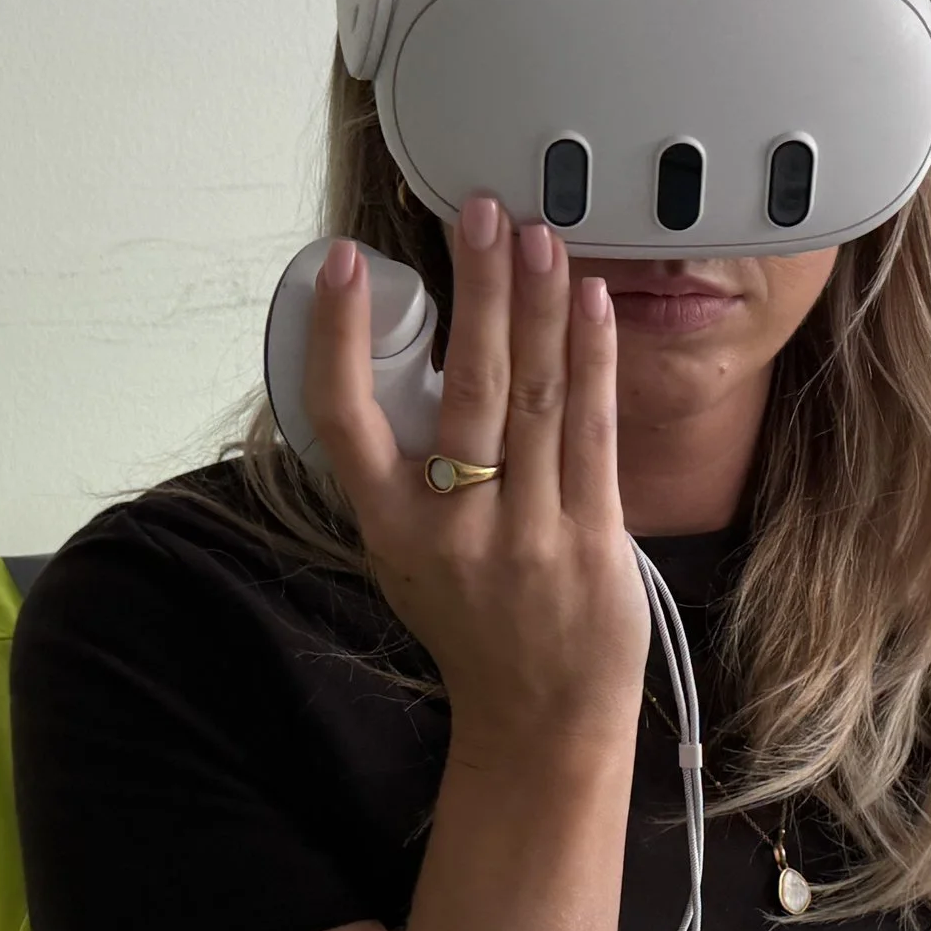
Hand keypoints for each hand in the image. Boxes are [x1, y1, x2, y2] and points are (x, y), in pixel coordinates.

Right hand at [303, 193, 650, 774]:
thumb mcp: (407, 555)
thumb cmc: (473, 624)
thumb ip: (405, 471)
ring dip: (539, 304)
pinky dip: (592, 359)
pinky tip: (591, 303)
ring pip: (534, 396)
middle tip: (482, 211)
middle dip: (477, 287)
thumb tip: (422, 357)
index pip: (343, 418)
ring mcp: (526, 533)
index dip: (339, 336)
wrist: (539, 720)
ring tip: (540, 234)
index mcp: (388, 527)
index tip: (347, 262)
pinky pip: (591, 430)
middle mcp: (452, 528)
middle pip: (466, 386)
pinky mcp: (591, 538)